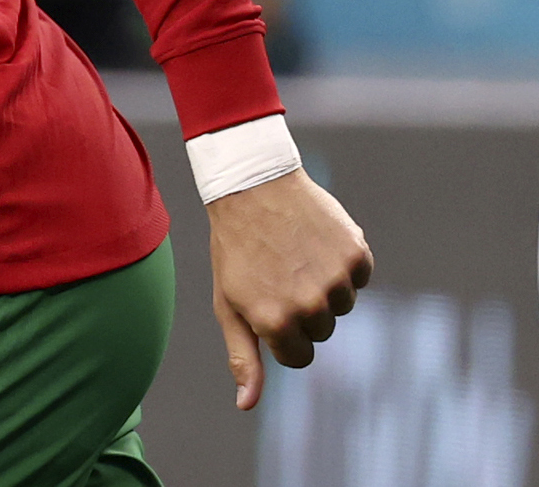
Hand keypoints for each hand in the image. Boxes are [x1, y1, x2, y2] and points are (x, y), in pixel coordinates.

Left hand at [206, 168, 372, 410]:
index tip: (268, 304)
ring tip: (294, 254)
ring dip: (325, 284)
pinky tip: (314, 239)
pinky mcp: (355, 253)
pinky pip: (361, 275)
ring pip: (344, 304)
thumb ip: (243, 357)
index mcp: (275, 322)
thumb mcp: (229, 304)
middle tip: (277, 272)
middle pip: (322, 331)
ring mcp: (335, 280)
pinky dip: (344, 261)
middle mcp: (309, 306)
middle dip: (303, 308)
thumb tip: (246, 404)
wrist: (251, 185)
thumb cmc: (235, 249)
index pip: (299, 357)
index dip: (283, 332)